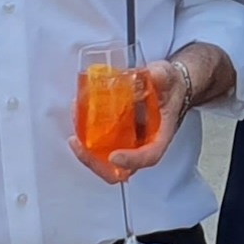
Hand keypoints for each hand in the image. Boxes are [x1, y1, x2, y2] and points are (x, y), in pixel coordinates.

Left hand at [68, 60, 186, 183]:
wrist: (166, 84)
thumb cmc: (169, 86)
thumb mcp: (167, 76)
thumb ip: (161, 76)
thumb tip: (153, 75)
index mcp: (160, 135)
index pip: (149, 156)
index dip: (132, 160)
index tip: (114, 156)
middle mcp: (142, 143)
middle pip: (121, 168)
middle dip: (98, 163)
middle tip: (80, 146)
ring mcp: (128, 140)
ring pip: (106, 159)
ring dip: (87, 151)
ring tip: (74, 135)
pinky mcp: (116, 131)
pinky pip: (99, 141)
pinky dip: (86, 134)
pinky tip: (77, 117)